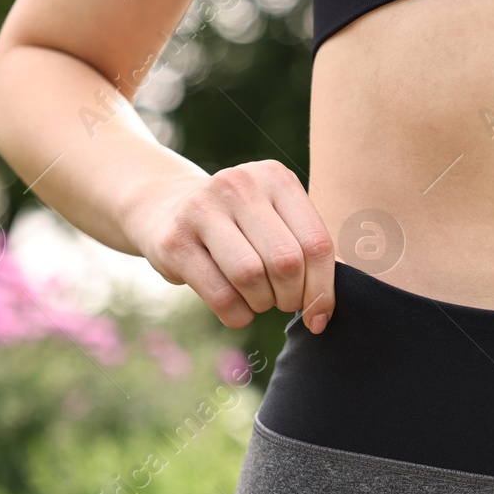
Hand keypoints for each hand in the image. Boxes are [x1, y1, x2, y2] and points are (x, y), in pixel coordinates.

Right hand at [124, 159, 336, 330]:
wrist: (164, 209)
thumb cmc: (240, 225)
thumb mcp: (277, 220)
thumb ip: (309, 250)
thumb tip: (329, 305)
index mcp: (275, 178)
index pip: (316, 243)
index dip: (323, 290)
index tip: (319, 316)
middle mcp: (239, 185)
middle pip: (286, 262)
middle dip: (291, 297)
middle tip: (283, 302)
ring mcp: (201, 208)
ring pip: (252, 277)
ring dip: (262, 304)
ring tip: (259, 300)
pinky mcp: (173, 240)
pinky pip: (221, 295)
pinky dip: (238, 315)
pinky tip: (237, 310)